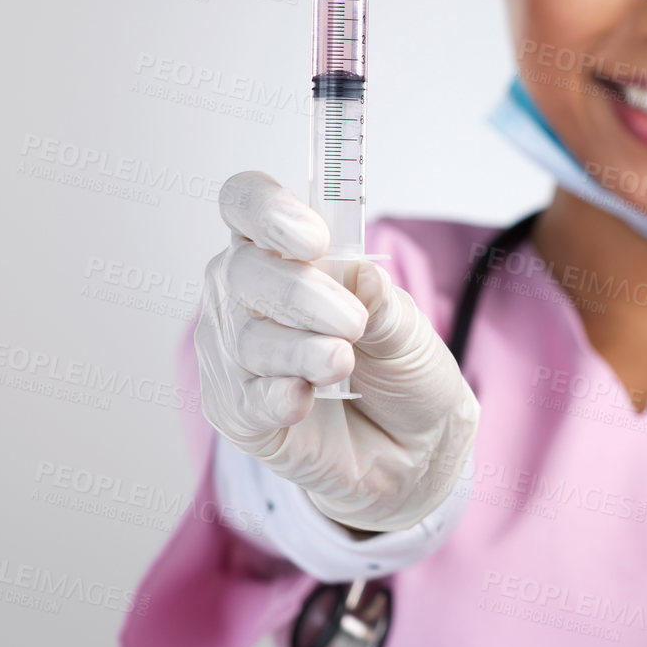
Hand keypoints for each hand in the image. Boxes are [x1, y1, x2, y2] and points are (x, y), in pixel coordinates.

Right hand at [195, 171, 479, 531]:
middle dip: (301, 295)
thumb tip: (360, 275)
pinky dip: (279, 396)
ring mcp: (233, 352)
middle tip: (353, 322)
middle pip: (241, 270)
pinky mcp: (237, 411)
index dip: (268, 211)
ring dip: (301, 351)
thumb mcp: (407, 325)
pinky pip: (245, 398)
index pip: (245, 203)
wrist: (413, 442)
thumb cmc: (400, 366)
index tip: (314, 240)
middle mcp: (243, 294)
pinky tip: (305, 399)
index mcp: (280, 249)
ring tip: (343, 363)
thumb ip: (380, 301)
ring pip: (245, 339)